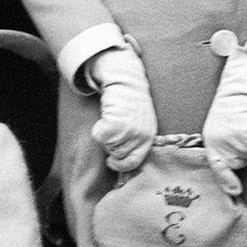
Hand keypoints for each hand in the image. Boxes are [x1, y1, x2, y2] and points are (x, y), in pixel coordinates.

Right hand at [87, 44, 156, 171]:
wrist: (126, 81)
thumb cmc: (132, 103)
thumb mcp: (142, 124)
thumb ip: (136, 141)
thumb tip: (121, 162)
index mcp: (149, 137)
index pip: (134, 162)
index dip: (120, 165)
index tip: (111, 162)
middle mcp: (140, 136)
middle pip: (117, 154)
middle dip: (111, 145)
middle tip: (113, 128)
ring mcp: (128, 130)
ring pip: (107, 145)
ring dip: (105, 136)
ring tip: (112, 119)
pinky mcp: (115, 122)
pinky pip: (99, 136)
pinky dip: (98, 129)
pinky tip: (105, 116)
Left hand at [203, 48, 246, 184]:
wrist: (237, 90)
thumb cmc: (231, 113)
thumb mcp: (220, 133)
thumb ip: (223, 152)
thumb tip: (233, 184)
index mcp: (209, 143)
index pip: (216, 166)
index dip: (225, 180)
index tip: (235, 192)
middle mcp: (215, 142)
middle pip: (237, 163)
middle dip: (244, 154)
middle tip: (242, 135)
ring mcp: (226, 138)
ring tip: (245, 127)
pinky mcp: (239, 132)